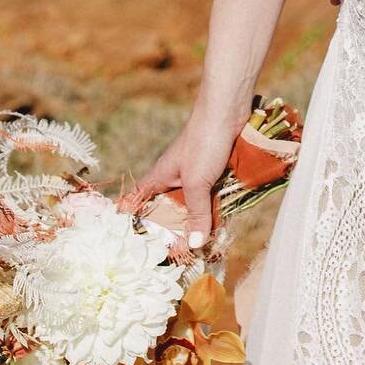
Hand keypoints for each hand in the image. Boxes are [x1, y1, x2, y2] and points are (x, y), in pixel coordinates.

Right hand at [131, 99, 245, 246]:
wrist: (229, 110)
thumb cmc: (204, 142)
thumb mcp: (197, 183)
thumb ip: (196, 213)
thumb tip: (195, 245)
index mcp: (160, 178)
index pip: (139, 201)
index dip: (135, 219)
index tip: (137, 243)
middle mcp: (175, 177)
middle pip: (169, 209)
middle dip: (175, 229)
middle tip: (180, 254)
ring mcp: (196, 173)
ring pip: (194, 203)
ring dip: (199, 220)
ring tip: (204, 246)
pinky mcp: (216, 170)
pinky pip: (212, 194)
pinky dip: (216, 207)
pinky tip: (222, 223)